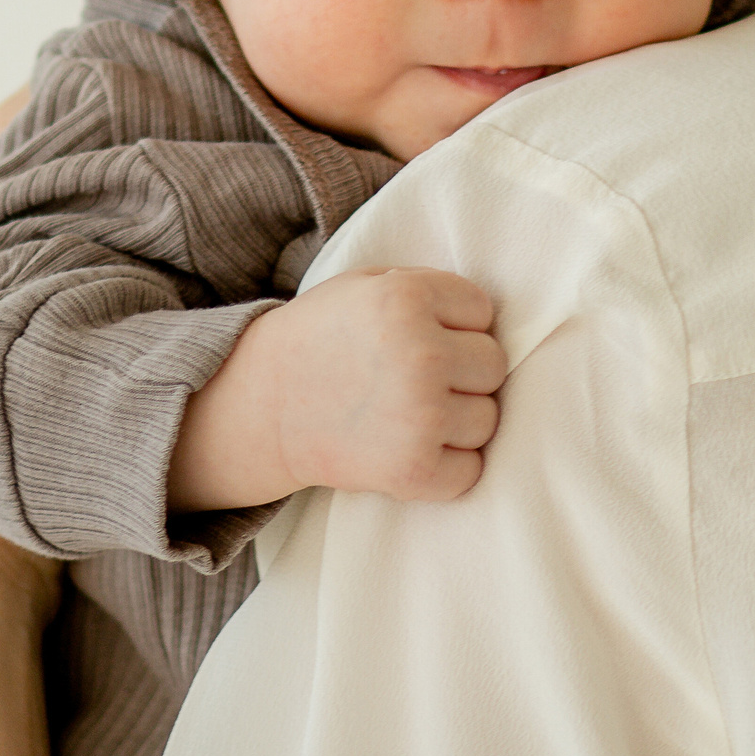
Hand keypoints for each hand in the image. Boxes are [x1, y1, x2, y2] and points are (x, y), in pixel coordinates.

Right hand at [169, 269, 505, 510]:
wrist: (260, 408)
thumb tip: (494, 314)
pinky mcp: (412, 469)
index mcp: (408, 298)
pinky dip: (448, 469)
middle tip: (416, 380)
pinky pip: (471, 471)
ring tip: (410, 414)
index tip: (420, 337)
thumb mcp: (366, 284)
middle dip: (462, 373)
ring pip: (488, 419)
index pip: (482, 310)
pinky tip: (413, 449)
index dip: (454, 325)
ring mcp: (419, 415)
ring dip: (457, 421)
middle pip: (493, 365)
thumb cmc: (321, 339)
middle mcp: (421, 354)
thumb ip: (427, 286)